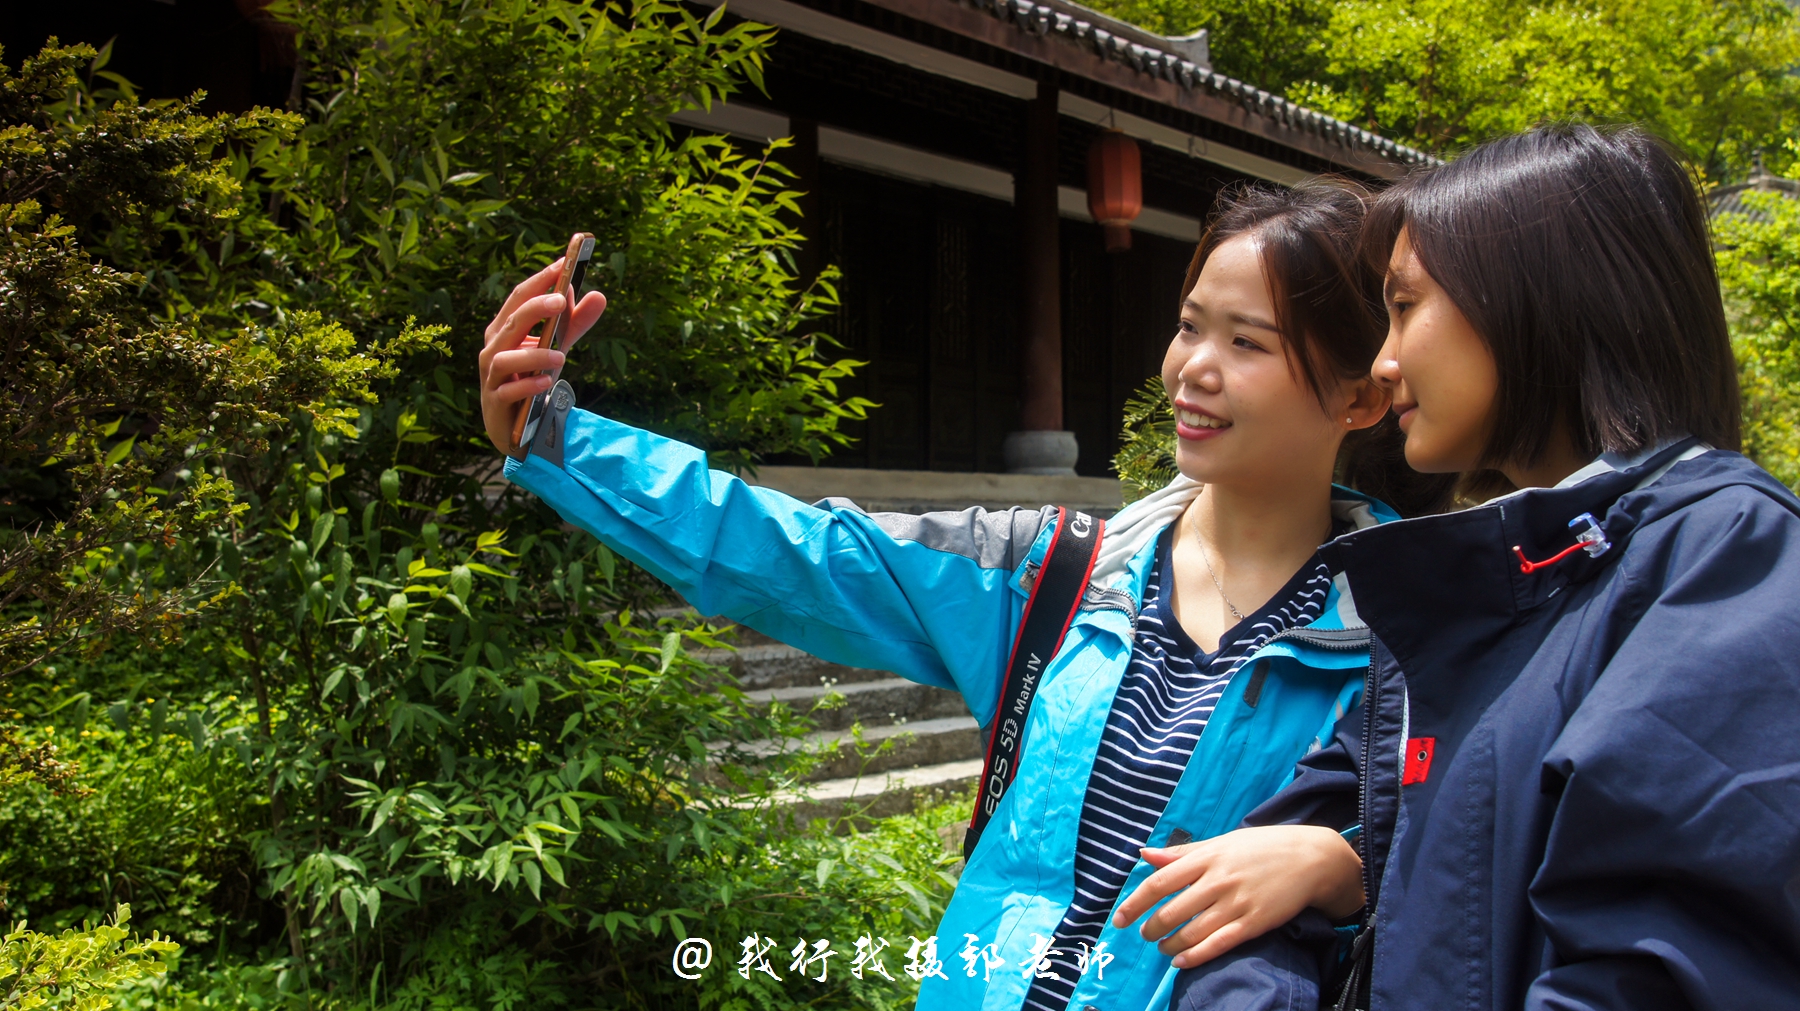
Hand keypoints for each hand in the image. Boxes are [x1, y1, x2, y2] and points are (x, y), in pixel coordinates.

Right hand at [478, 257, 607, 454]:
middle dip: (535, 309)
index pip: (519, 298)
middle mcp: (493, 348)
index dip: (539, 281)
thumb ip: (575, 323)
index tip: (561, 264)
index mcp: (504, 328)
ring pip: (504, 358)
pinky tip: (546, 383)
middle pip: (511, 322)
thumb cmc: (531, 376)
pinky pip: (508, 391)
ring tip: (561, 355)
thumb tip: (599, 295)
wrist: (513, 424)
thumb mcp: (556, 347)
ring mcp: (491, 376)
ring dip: (533, 354)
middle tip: (561, 300)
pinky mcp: (496, 402)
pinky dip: (526, 386)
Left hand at [1110, 825, 1363, 968]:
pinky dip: (1195, 956)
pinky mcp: (1254, 923)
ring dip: (1170, 945)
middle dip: (1151, 929)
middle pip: (1171, 912)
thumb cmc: (1260, 848)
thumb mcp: (1221, 842)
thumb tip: (1145, 854)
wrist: (1311, 858)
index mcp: (1206, 857)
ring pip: (1191, 932)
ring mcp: (1236, 903)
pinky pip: (1218, 945)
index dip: (1134, 904)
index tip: (1119, 920)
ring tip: (1163, 948)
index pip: (1159, 883)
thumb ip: (1181, 853)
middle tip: (1145, 935)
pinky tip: (1181, 961)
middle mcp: (1218, 880)